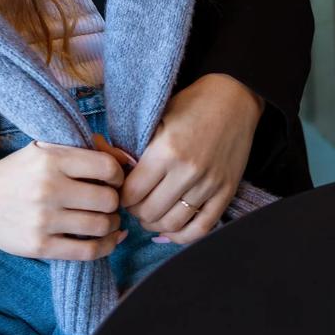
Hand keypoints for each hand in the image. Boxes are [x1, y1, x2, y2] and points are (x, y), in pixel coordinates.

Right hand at [0, 143, 126, 261]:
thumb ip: (79, 151)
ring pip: (101, 225)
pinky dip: (105, 247)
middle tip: (109, 204)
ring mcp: (43, 219)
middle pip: (108, 199)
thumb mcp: (42, 150)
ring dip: (111, 225)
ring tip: (106, 220)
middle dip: (114, 202)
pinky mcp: (39, 245)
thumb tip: (124, 160)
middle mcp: (47, 188)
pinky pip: (87, 251)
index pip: (106, 168)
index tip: (113, 181)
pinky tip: (107, 240)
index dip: (118, 176)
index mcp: (50, 159)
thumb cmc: (18, 172)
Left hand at [119, 74, 263, 243]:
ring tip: (149, 215)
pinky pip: (202, 228)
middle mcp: (188, 171)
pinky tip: (170, 230)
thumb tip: (102, 159)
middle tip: (132, 205)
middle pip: (150, 212)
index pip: (132, 192)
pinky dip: (182, 236)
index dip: (121, 197)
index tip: (120, 192)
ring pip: (173, 224)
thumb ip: (130, 145)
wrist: (233, 99)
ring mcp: (210, 185)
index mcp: (166, 151)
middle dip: (135, 212)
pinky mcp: (226, 193)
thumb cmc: (190, 105)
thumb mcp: (155, 118)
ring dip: (155, 225)